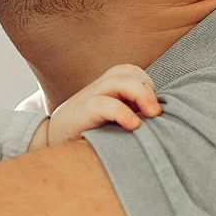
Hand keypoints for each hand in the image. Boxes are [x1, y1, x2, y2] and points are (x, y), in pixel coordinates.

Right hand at [28, 65, 160, 150]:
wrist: (53, 143)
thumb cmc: (89, 134)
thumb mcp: (114, 122)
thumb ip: (133, 115)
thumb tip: (163, 121)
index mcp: (109, 88)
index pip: (135, 73)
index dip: (148, 88)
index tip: (154, 111)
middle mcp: (99, 88)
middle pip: (129, 71)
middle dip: (147, 88)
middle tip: (157, 113)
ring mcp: (89, 97)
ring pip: (119, 81)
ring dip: (141, 94)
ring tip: (152, 114)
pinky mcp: (81, 112)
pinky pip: (104, 104)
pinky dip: (122, 112)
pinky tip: (134, 125)